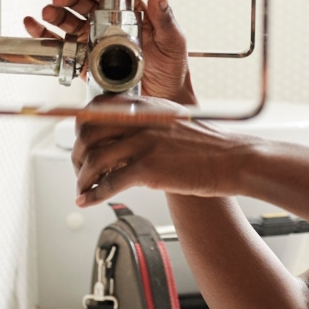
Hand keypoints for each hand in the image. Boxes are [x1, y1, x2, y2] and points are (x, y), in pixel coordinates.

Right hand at [23, 0, 195, 103]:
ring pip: (68, 20)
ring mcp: (94, 41)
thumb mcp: (172, 40)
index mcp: (128, 13)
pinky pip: (61, 45)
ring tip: (48, 12)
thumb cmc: (172, 69)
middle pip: (80, 3)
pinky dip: (44, 34)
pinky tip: (34, 26)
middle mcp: (108, 24)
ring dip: (54, 13)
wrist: (165, 100)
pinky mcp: (84, 61)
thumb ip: (164, 17)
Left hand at [72, 97, 257, 205]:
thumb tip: (121, 138)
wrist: (233, 160)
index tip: (79, 143)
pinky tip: (89, 201)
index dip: (81, 127)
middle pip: (87, 132)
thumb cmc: (208, 147)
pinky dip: (94, 195)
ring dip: (82, 178)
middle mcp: (140, 121)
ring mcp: (143, 144)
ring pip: (93, 159)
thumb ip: (146, 124)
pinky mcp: (148, 168)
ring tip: (82, 189)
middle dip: (76, 154)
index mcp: (145, 106)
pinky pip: (110, 183)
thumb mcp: (173, 122)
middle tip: (78, 169)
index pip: (96, 108)